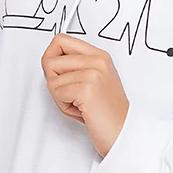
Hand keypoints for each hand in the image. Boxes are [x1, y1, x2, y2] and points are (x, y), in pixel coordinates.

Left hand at [41, 33, 129, 156]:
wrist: (122, 132)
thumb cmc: (108, 113)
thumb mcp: (95, 81)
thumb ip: (76, 67)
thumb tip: (49, 61)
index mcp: (99, 56)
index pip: (60, 40)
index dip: (51, 58)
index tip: (59, 74)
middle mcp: (97, 61)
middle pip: (50, 60)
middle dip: (54, 81)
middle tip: (71, 94)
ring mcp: (93, 74)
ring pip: (51, 80)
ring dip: (60, 97)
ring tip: (79, 104)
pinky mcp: (86, 90)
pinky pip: (57, 94)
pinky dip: (64, 106)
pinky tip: (81, 110)